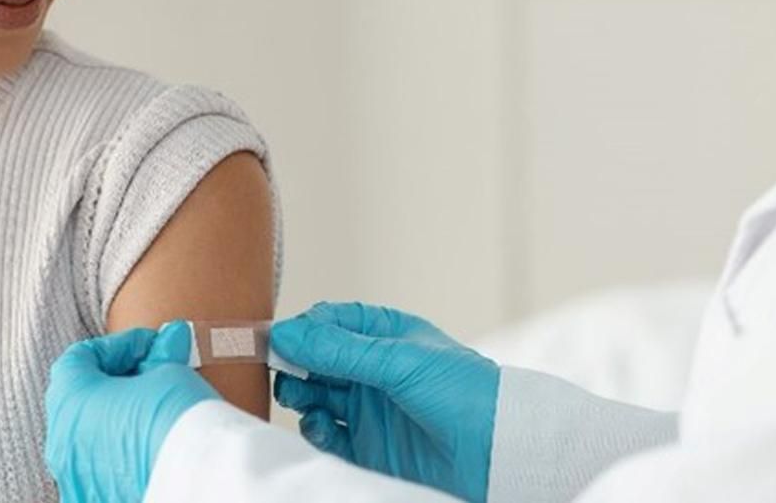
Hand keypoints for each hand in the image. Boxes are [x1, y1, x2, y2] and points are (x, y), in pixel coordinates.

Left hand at [44, 321, 220, 502]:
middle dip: (117, 381)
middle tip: (155, 374)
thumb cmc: (178, 422)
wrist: (199, 483)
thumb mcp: (170, 374)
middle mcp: (61, 442)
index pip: (79, 357)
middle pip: (80, 398)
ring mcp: (74, 477)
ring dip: (116, 418)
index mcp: (69, 401)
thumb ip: (159, 358)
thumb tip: (169, 342)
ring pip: (87, 437)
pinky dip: (118, 453)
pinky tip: (151, 447)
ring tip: (157, 412)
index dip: (118, 345)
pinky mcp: (93, 498)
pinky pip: (99, 468)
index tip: (151, 346)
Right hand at [269, 302, 499, 502]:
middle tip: (280, 369)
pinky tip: (317, 425)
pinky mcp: (367, 446)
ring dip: (300, 395)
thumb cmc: (464, 393)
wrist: (498, 452)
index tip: (277, 338)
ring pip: (315, 396)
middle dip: (294, 363)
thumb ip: (339, 349)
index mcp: (387, 336)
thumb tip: (284, 333)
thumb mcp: (399, 361)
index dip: (303, 329)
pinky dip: (313, 429)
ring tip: (301, 398)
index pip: (331, 322)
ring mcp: (369, 408)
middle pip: (316, 360)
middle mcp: (374, 370)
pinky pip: (326, 435)